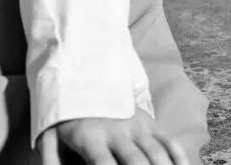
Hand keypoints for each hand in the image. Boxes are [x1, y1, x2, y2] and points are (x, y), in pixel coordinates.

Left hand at [39, 109, 188, 164]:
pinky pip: (169, 139)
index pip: (103, 164)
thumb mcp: (50, 135)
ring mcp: (134, 124)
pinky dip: (180, 157)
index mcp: (90, 137)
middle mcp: (115, 131)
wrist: (80, 75)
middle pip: (137, 161)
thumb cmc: (65, 117)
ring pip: (157, 153)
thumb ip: (51, 160)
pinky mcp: (147, 120)